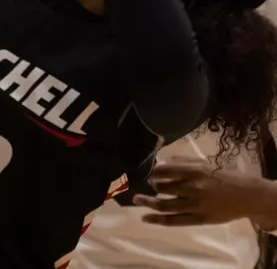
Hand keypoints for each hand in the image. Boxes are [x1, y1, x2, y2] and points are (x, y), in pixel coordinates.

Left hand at [135, 159, 276, 229]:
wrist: (245, 195)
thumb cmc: (223, 175)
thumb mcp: (203, 162)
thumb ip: (182, 161)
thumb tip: (161, 162)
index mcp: (194, 171)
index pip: (167, 170)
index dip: (154, 171)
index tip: (149, 171)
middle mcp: (193, 188)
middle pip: (164, 187)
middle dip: (152, 185)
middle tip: (146, 183)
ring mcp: (195, 205)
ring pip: (166, 205)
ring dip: (148, 202)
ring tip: (137, 199)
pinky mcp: (198, 219)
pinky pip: (174, 221)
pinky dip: (158, 220)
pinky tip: (146, 217)